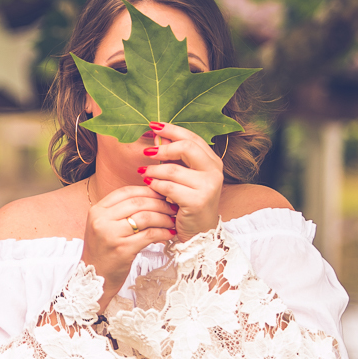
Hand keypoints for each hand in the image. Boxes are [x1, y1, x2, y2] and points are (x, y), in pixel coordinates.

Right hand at [81, 184, 175, 310]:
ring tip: (172, 220)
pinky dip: (163, 233)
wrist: (95, 278)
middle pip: (138, 202)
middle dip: (159, 203)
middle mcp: (102, 220)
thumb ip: (119, 211)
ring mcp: (111, 235)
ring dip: (163, 217)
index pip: (126, 192)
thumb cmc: (104, 251)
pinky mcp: (123, 249)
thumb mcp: (103, 226)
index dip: (147, 190)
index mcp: (97, 211)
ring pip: (145, 217)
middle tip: (172, 206)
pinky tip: (169, 234)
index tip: (161, 194)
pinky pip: (149, 235)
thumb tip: (148, 196)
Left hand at [140, 121, 222, 241]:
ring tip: (142, 173)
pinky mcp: (198, 201)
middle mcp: (215, 171)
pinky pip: (169, 187)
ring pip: (173, 170)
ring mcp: (208, 186)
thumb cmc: (187, 203)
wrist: (198, 233)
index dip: (172, 130)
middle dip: (162, 148)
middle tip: (146, 152)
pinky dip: (156, 186)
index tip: (153, 125)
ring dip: (153, 171)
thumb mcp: (182, 177)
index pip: (192, 138)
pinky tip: (149, 186)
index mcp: (213, 161)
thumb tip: (156, 137)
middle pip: (186, 147)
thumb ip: (172, 158)